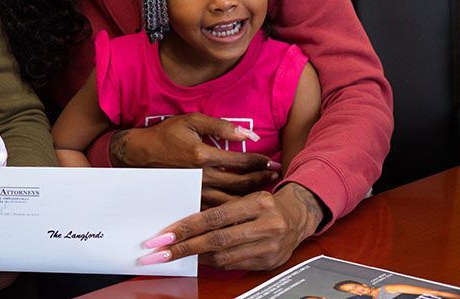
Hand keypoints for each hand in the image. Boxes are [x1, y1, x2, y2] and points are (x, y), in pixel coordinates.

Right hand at [109, 112, 279, 205]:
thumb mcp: (192, 121)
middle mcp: (201, 176)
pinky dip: (234, 207)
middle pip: (241, 183)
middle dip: (261, 179)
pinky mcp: (191, 199)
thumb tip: (247, 134)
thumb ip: (221, 126)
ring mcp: (196, 190)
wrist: (140, 154)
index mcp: (203, 155)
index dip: (259, 162)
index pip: (240, 161)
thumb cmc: (166, 134)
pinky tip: (245, 203)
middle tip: (275, 176)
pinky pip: (218, 208)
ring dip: (252, 195)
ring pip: (232, 199)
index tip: (271, 162)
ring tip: (265, 190)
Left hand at [140, 183, 323, 269]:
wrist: (299, 216)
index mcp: (259, 202)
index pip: (215, 217)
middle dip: (185, 248)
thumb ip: (220, 207)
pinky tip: (201, 258)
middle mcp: (267, 225)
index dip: (187, 227)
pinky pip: (234, 265)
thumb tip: (184, 221)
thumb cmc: (264, 202)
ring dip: (197, 256)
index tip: (164, 235)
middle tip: (160, 253)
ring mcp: (270, 247)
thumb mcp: (246, 195)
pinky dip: (215, 262)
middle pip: (217, 240)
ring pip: (224, 256)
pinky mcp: (270, 262)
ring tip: (177, 254)